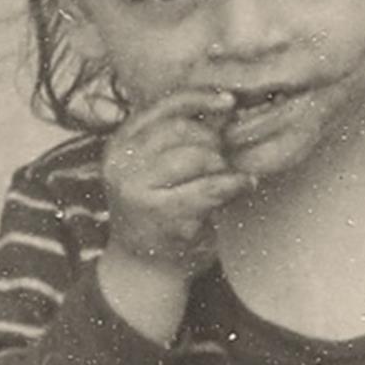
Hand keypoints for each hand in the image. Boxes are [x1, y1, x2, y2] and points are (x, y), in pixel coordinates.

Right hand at [98, 87, 246, 288]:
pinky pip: (211, 189)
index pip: (161, 106)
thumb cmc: (158, 208)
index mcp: (120, 144)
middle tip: (224, 157)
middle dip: (213, 140)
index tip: (229, 102)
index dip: (199, 98)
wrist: (144, 266)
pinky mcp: (163, 216)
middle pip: (182, 130)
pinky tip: (244, 184)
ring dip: (223, 164)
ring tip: (228, 175)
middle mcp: (122, 165)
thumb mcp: (155, 167)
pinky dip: (235, 184)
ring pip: (198, 157)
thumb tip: (225, 105)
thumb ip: (179, 137)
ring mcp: (139, 191)